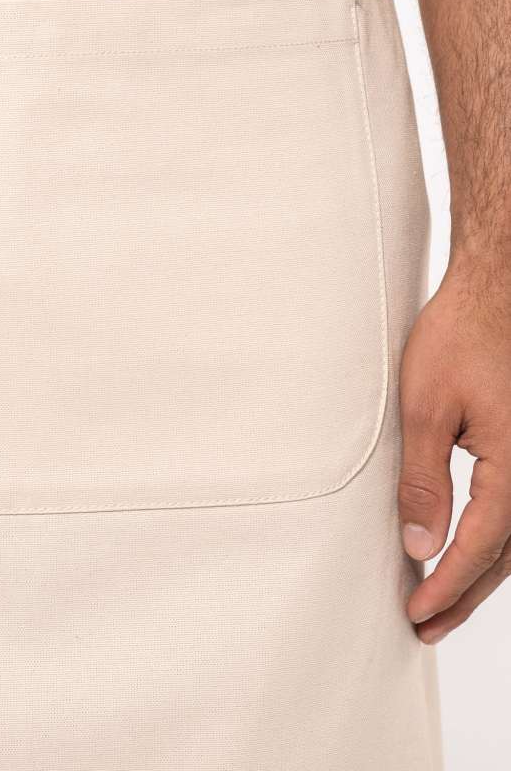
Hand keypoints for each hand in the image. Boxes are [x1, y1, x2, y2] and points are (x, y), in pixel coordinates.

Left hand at [398, 249, 510, 643]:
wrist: (497, 291)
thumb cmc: (461, 336)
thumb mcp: (425, 407)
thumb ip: (423, 479)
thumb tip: (419, 544)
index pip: (478, 547)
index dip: (444, 584)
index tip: (414, 612)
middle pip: (504, 556)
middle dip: (463, 594)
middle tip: (425, 626)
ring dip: (481, 574)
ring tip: (442, 602)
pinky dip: (496, 542)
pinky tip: (470, 551)